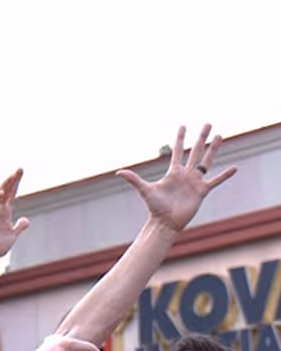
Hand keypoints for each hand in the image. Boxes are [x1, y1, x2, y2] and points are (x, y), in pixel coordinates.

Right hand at [0, 169, 29, 265]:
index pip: (11, 195)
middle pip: (6, 192)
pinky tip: (2, 193)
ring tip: (12, 176)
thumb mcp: (12, 236)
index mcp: (4, 214)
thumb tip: (26, 220)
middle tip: (20, 169)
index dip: (16, 184)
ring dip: (5, 186)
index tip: (21, 173)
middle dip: (13, 181)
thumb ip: (19, 227)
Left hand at [117, 124, 235, 232]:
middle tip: (208, 123)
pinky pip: (215, 181)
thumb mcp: (145, 190)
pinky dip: (224, 175)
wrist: (166, 223)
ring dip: (213, 149)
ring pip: (206, 161)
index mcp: (174, 172)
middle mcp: (186, 174)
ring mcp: (195, 182)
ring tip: (220, 136)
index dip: (180, 138)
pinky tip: (234, 168)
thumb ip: (134, 179)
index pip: (178, 151)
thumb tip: (118, 172)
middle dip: (201, 137)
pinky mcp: (202, 192)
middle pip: (195, 151)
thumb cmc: (155, 208)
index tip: (183, 126)